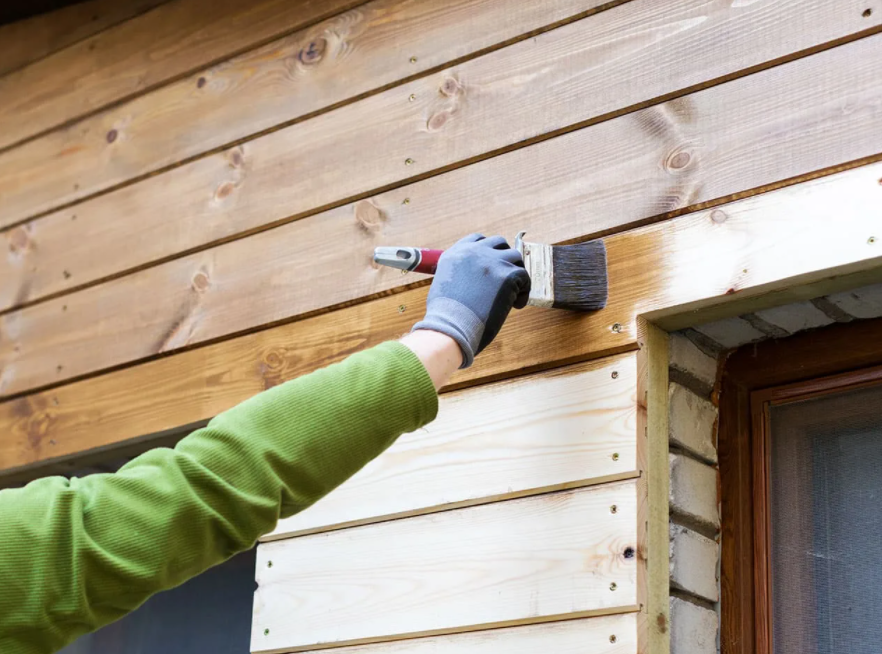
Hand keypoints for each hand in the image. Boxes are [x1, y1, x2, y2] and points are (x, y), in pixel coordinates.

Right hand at [412, 234, 530, 367]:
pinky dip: (523, 292)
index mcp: (455, 254)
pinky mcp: (507, 274)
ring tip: (512, 293)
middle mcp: (473, 252)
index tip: (492, 265)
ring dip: (516, 273)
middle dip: (504, 259)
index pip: (478, 239)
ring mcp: (491, 261)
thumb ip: (457, 275)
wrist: (452, 327)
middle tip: (505, 278)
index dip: (488, 251)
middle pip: (499, 243)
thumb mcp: (443, 286)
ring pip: (515, 257)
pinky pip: (525, 277)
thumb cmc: (446, 317)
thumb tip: (470, 282)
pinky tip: (515, 305)